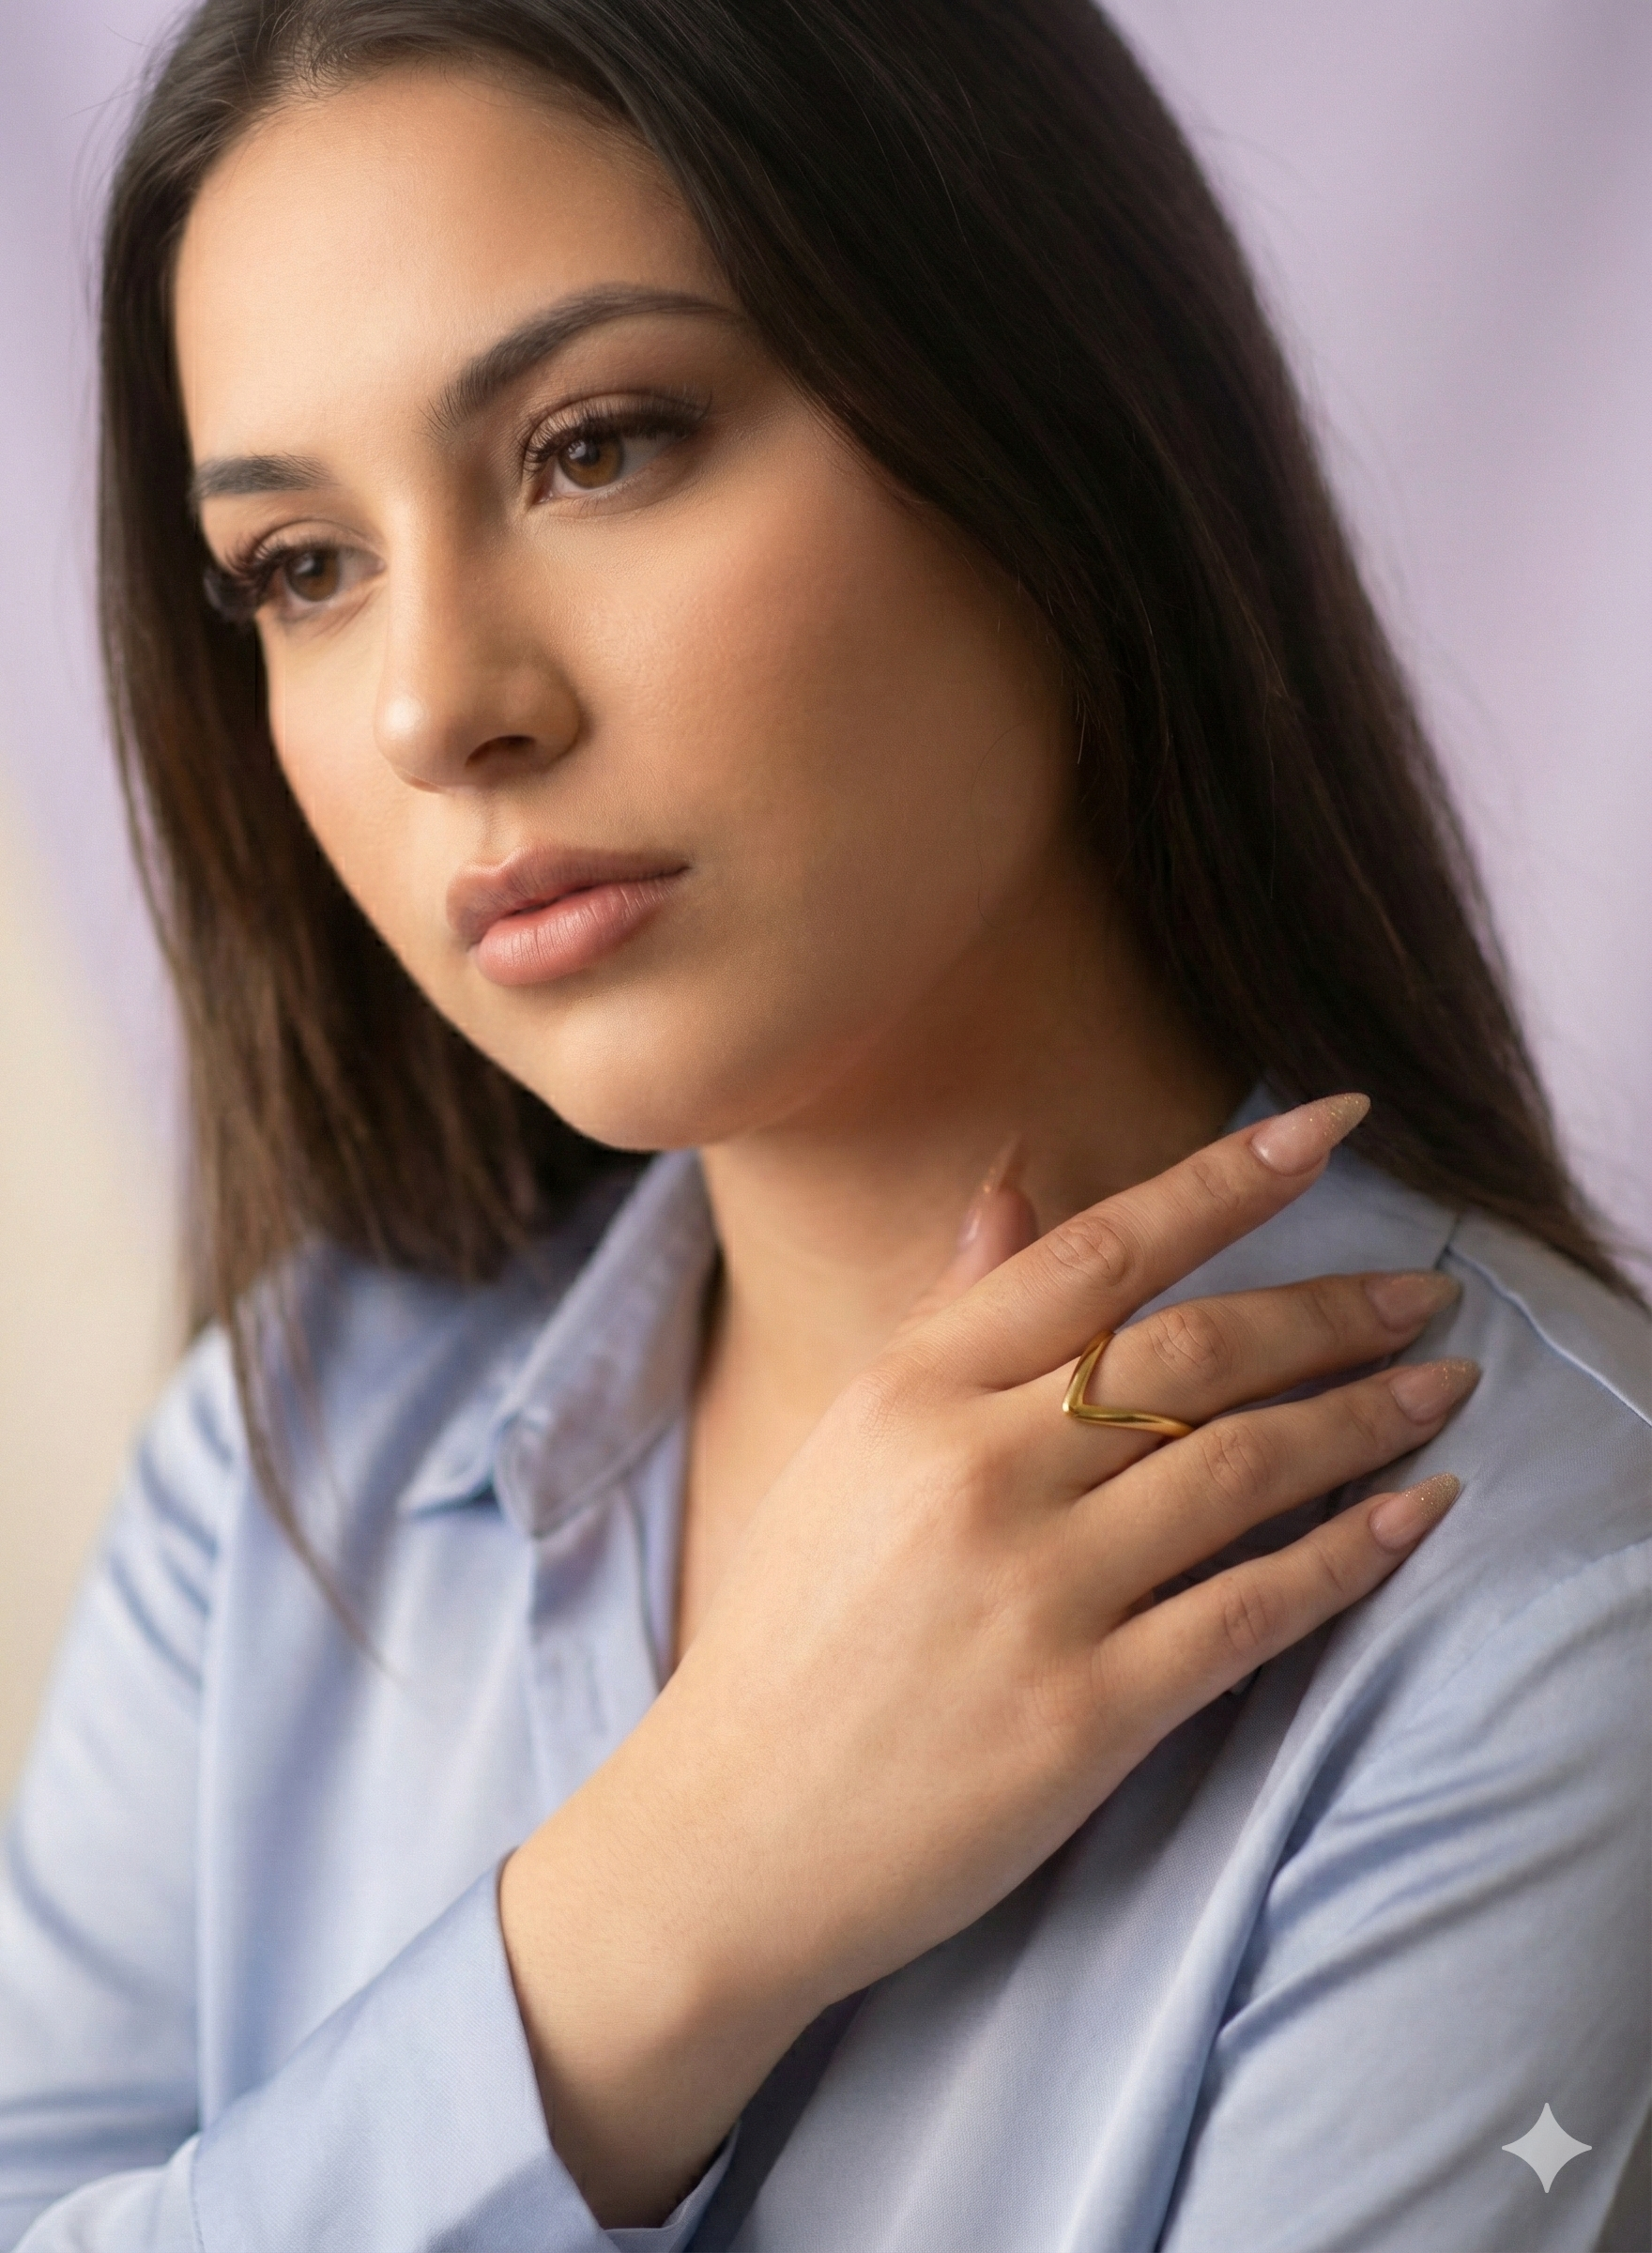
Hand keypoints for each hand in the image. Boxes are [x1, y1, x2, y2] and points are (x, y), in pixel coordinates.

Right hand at [500, 1094, 1474, 2220]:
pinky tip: (1415, 1515)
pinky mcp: (1083, 1715)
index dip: (1228, 1178)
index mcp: (908, 1391)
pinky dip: (1348, 1556)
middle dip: (1333, 1311)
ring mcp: (1031, 1593)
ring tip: (1440, 1391)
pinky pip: (1251, 1611)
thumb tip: (1022, 1182)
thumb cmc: (789, 1632)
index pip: (1098, 1250)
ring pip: (1242, 1467)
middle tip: (1427, 1296)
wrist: (728, 1834)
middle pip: (1195, 1350)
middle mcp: (973, 1472)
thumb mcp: (847, 1448)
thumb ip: (950, 1317)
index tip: (1334, 1125)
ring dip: (1364, 1419)